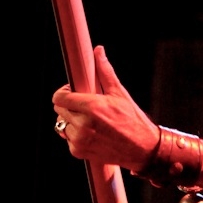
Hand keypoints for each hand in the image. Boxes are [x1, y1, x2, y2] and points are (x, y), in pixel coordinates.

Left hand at [52, 46, 159, 169]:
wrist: (143, 148)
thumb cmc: (134, 120)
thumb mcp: (120, 94)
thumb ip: (105, 72)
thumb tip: (98, 51)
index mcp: (92, 107)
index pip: (59, 97)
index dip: (64, 93)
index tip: (73, 93)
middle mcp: (83, 124)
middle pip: (60, 110)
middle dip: (70, 106)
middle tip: (87, 108)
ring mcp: (80, 140)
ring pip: (63, 125)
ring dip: (73, 121)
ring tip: (91, 122)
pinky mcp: (78, 152)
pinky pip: (68, 139)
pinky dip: (76, 136)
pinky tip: (92, 134)